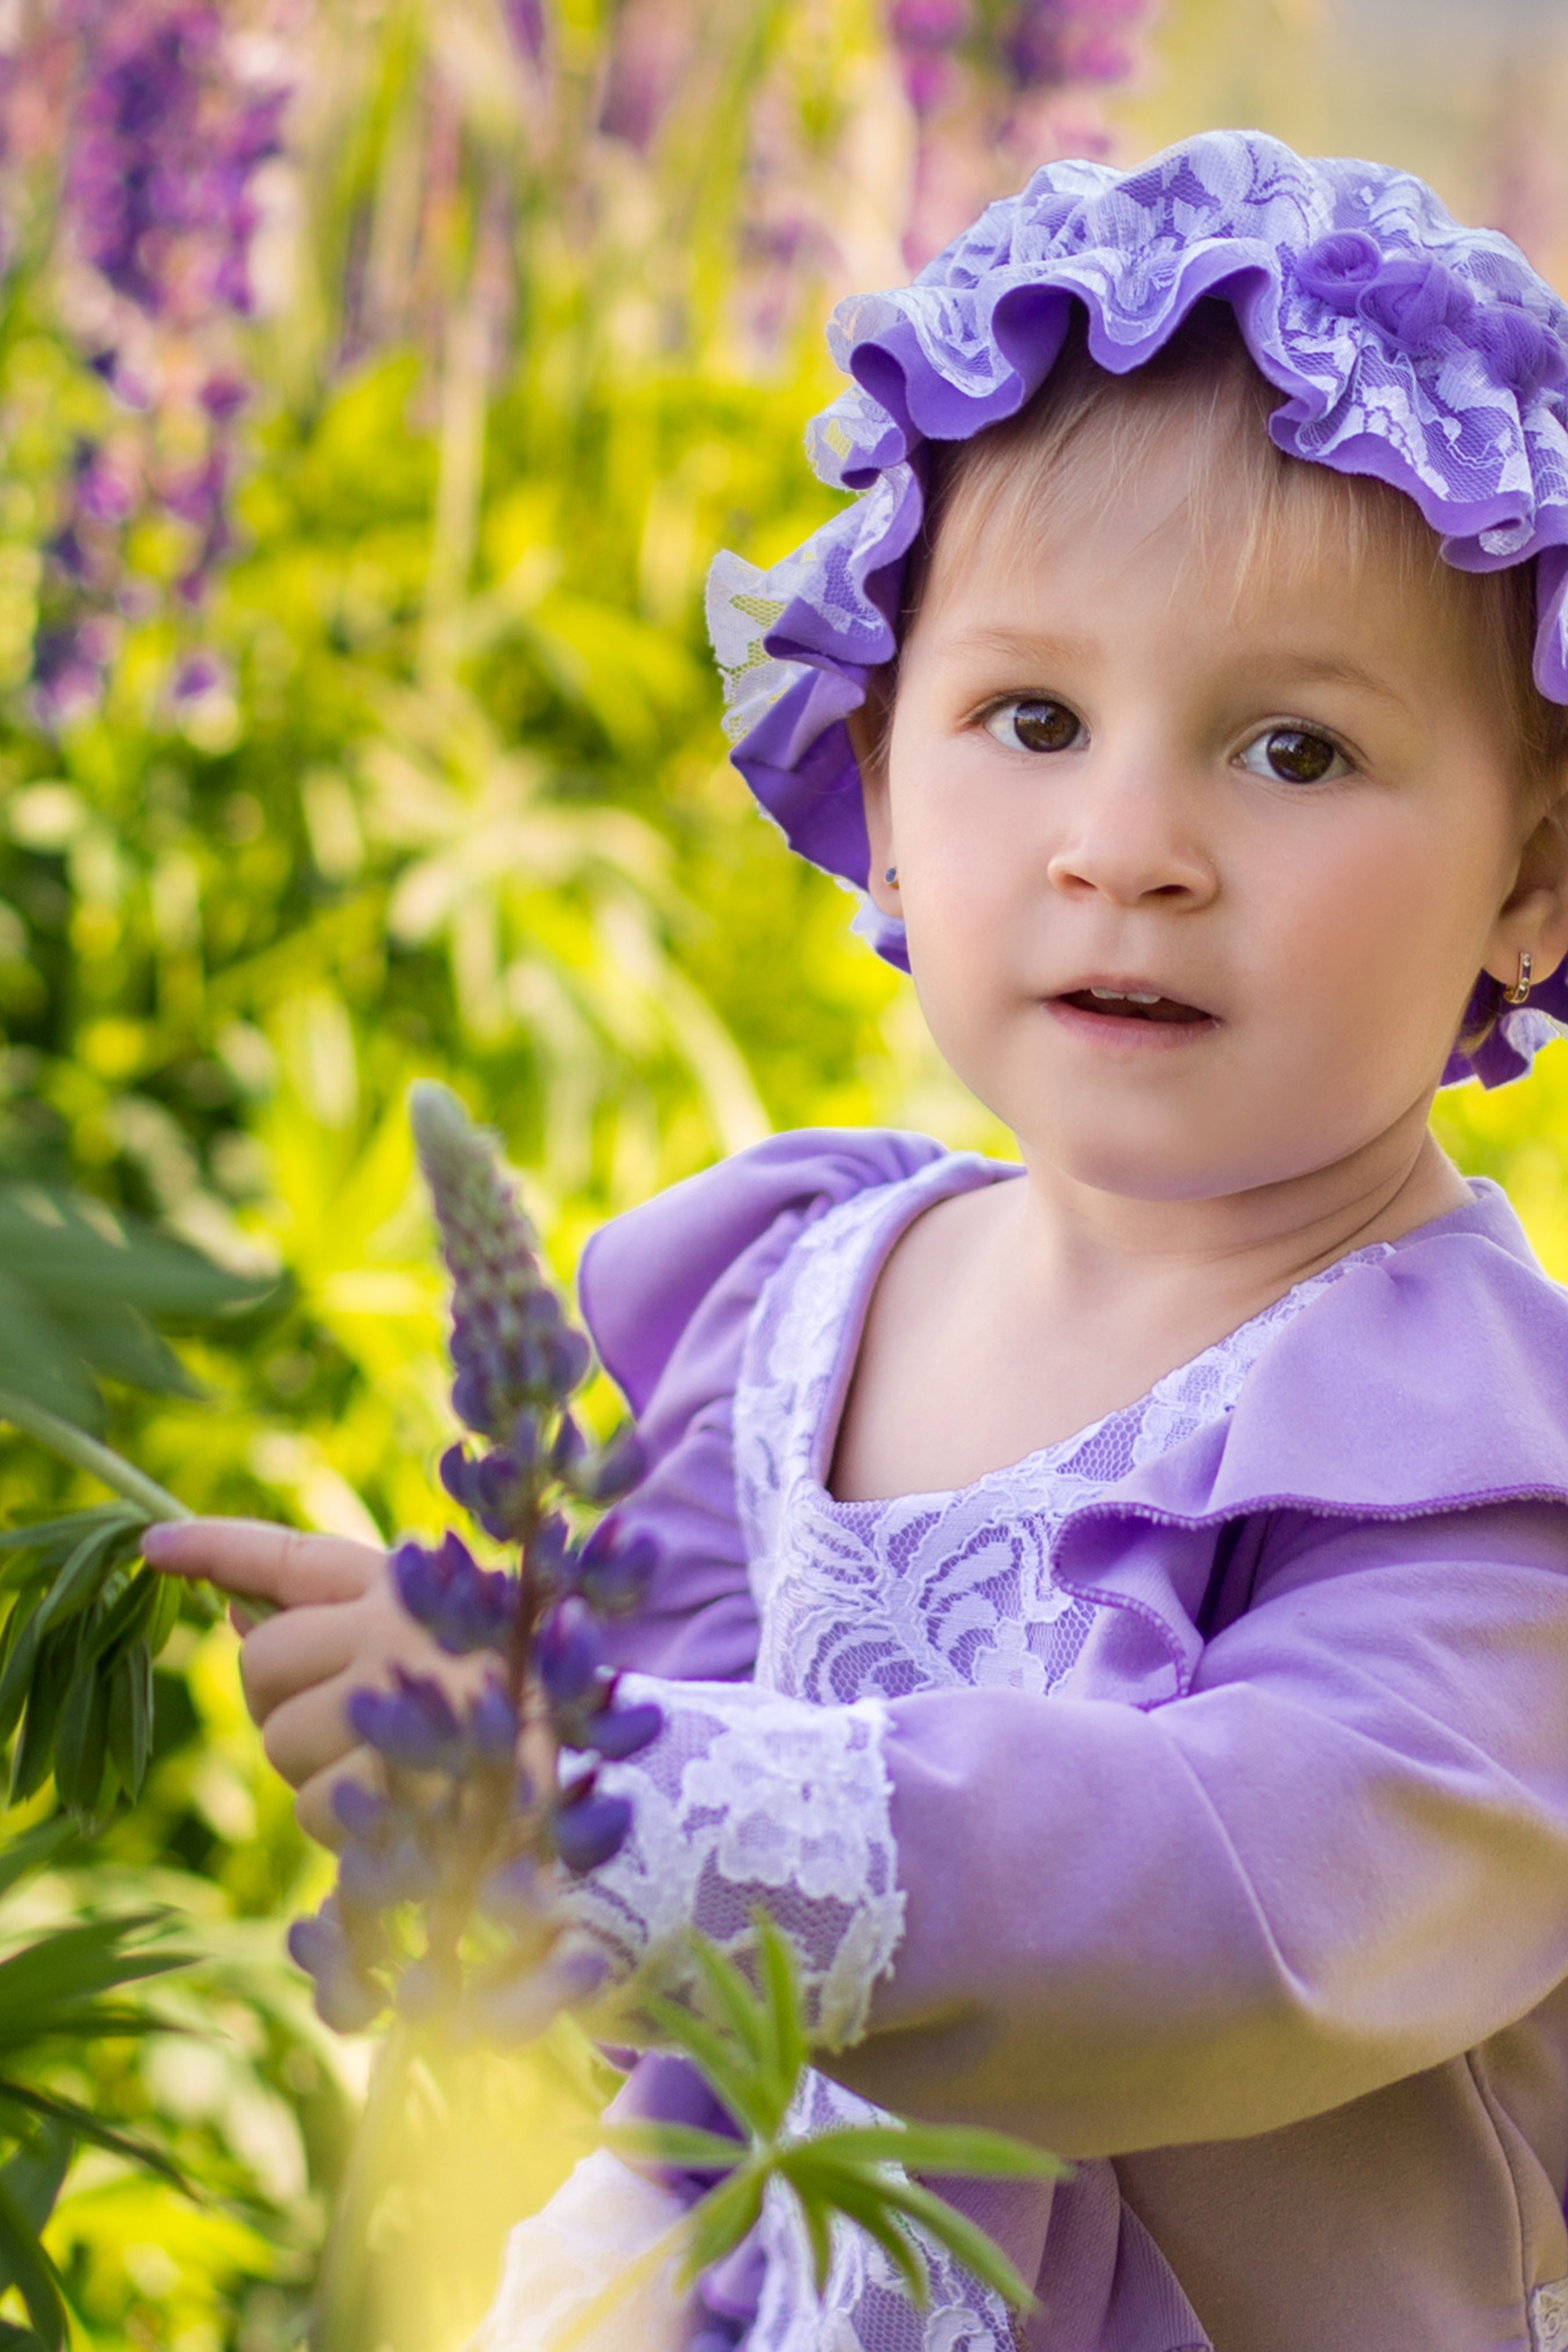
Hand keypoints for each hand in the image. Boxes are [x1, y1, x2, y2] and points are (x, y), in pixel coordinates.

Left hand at [142, 1519, 485, 1846]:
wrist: (593, 1770)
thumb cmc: (508, 1703)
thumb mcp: (434, 1643)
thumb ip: (339, 1624)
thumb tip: (236, 1611)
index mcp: (402, 1585)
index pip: (287, 1556)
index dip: (212, 1547)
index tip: (149, 1546)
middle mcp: (392, 1624)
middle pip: (260, 1667)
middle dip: (284, 1709)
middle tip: (352, 1730)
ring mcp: (391, 1696)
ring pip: (281, 1745)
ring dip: (321, 1778)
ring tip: (398, 1774)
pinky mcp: (395, 1771)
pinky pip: (315, 1804)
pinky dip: (349, 1825)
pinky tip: (406, 1812)